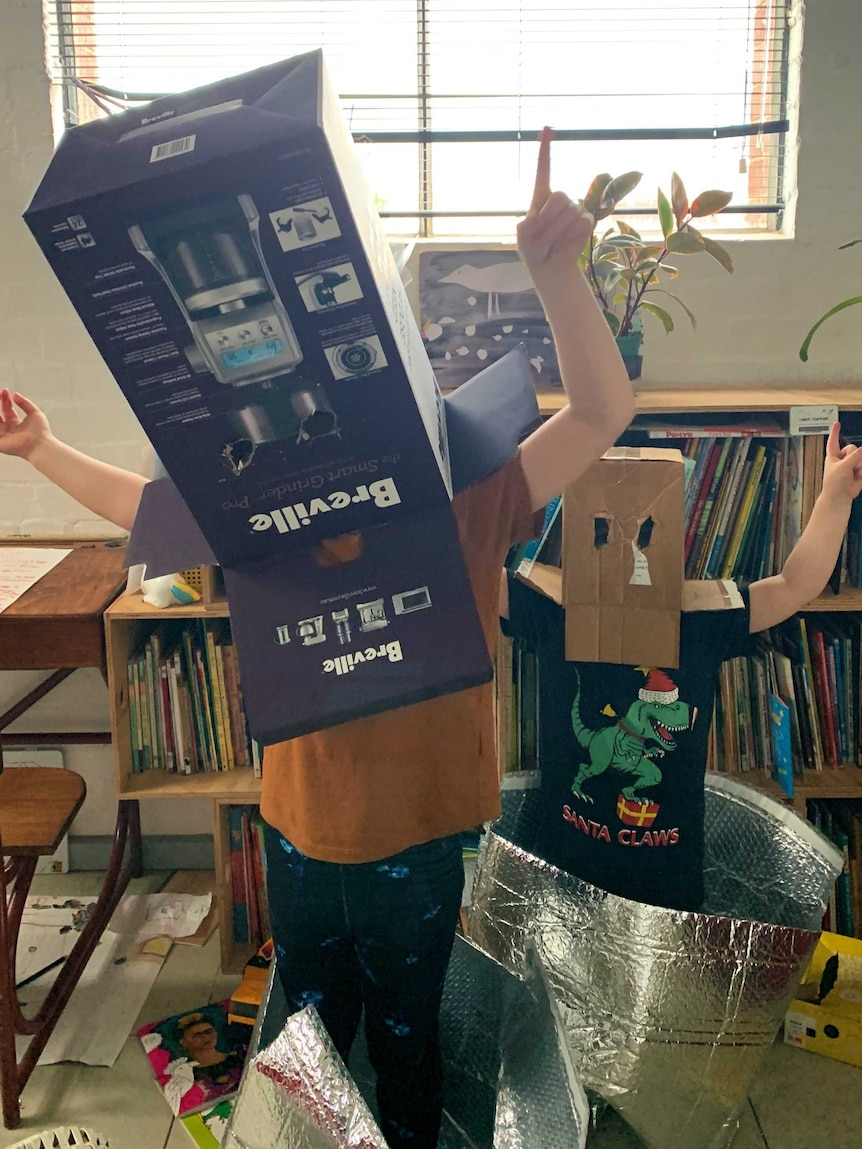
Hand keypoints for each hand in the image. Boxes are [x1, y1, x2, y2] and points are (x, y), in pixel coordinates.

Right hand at [0, 389, 52, 459]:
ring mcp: (3, 435)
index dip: (4, 400)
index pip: (7, 409)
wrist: (40, 444)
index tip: (4, 391)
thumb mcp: (35, 413)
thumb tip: (15, 394)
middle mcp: (9, 429)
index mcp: (16, 423)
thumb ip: (25, 403)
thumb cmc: (41, 432)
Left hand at [517, 126, 593, 281]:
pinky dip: (570, 237)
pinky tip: (565, 244)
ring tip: (552, 243)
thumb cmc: (533, 249)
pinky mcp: (587, 220)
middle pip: (559, 198)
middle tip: (542, 238)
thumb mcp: (523, 239)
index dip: (545, 149)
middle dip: (548, 220)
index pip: (543, 169)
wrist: (549, 267)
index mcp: (541, 197)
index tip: (546, 128)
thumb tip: (542, 218)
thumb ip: (528, 227)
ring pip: (570, 213)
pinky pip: (581, 225)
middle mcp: (559, 199)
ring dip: (557, 233)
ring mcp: (575, 208)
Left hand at [821, 422, 861, 503]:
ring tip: (851, 475)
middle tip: (847, 470)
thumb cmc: (835, 482)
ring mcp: (851, 463)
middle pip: (853, 448)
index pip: (833, 441)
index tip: (836, 423)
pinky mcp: (858, 470)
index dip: (835, 432)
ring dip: (858, 466)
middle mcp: (842, 458)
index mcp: (832, 455)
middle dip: (853, 458)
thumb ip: (854, 456)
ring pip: (861, 456)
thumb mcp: (843, 467)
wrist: (840, 497)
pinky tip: (856, 478)